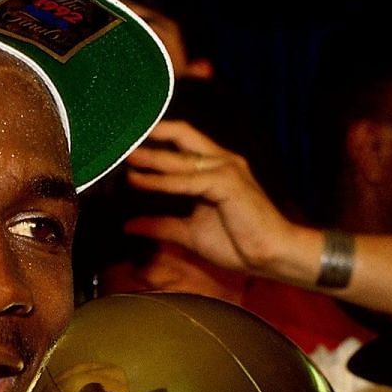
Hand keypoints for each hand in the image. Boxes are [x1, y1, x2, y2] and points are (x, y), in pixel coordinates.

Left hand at [121, 120, 296, 276]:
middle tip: (119, 139)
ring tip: (124, 158)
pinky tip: (138, 182)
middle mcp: (221, 160)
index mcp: (216, 166)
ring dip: (150, 158)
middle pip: (181, 135)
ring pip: (180, 159)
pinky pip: (186, 182)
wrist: (272, 256)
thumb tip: (130, 225)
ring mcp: (226, 169)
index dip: (157, 135)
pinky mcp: (227, 183)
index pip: (183, 138)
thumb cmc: (239, 244)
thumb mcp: (189, 233)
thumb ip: (162, 225)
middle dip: (150, 135)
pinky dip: (161, 182)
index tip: (129, 139)